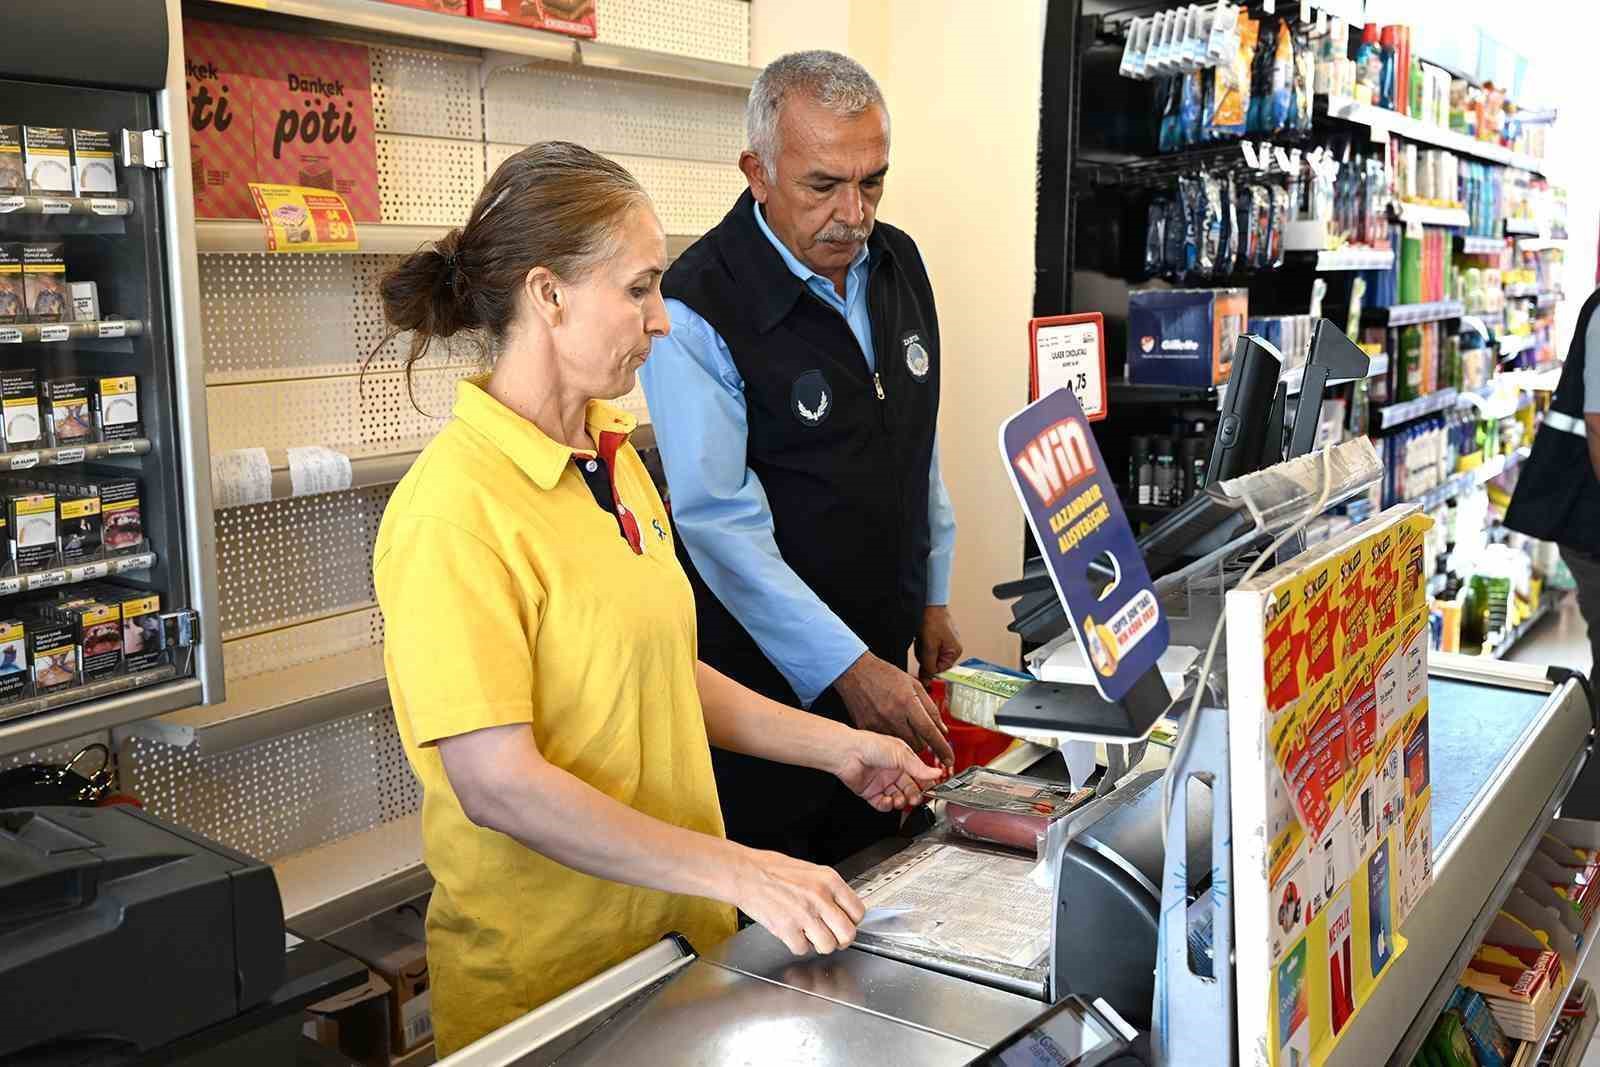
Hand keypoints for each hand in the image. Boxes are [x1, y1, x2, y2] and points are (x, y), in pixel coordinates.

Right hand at [729, 846, 864, 955]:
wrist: (745, 873)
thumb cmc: (773, 870)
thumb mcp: (810, 870)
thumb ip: (829, 889)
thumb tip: (842, 908)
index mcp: (829, 880)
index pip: (859, 912)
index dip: (852, 921)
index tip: (844, 923)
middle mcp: (820, 897)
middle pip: (848, 934)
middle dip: (840, 939)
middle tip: (831, 936)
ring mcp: (804, 914)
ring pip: (828, 946)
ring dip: (819, 945)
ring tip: (809, 935)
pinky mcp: (786, 929)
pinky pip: (802, 949)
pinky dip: (797, 945)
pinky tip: (792, 933)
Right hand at [834, 653, 954, 767]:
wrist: (855, 672)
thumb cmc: (884, 675)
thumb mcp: (914, 685)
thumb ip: (930, 708)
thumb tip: (943, 729)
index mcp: (908, 702)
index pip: (930, 732)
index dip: (942, 749)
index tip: (949, 761)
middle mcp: (893, 715)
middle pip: (918, 745)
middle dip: (924, 743)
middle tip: (921, 732)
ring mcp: (879, 724)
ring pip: (902, 747)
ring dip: (909, 742)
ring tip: (903, 726)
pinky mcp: (867, 729)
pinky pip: (886, 743)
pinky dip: (892, 740)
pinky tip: (890, 726)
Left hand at [834, 728, 947, 811]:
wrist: (848, 753)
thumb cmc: (870, 745)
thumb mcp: (900, 754)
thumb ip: (919, 767)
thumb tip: (937, 773)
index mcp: (902, 760)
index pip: (919, 775)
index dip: (926, 784)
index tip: (932, 791)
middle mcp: (893, 771)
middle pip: (910, 789)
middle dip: (914, 796)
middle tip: (916, 799)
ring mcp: (882, 782)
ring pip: (898, 798)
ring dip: (901, 802)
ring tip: (900, 800)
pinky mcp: (871, 792)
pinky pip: (882, 804)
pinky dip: (887, 805)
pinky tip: (888, 800)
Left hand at [915, 605, 962, 682]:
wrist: (929, 603)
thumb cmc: (932, 620)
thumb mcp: (929, 646)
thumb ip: (928, 665)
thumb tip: (927, 681)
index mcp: (955, 652)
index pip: (939, 670)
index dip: (928, 666)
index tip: (921, 658)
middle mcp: (953, 649)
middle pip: (934, 663)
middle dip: (925, 656)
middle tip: (923, 643)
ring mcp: (946, 642)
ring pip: (929, 656)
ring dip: (922, 649)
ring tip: (923, 637)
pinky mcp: (939, 637)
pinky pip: (928, 647)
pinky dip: (923, 643)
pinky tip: (922, 635)